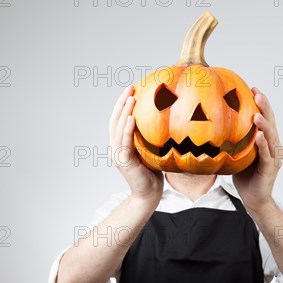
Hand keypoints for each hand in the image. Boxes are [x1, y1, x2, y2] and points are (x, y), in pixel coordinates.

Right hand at [109, 85, 162, 206]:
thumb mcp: (152, 150)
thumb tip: (167, 119)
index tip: (131, 90)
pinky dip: (126, 129)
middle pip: (115, 120)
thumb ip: (151, 137)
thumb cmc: (153, 173)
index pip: (118, 120)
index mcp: (121, 144)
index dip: (122, 104)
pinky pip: (124, 143)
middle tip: (130, 88)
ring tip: (130, 98)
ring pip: (118, 129)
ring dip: (123, 112)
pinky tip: (131, 118)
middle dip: (121, 103)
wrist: (149, 195)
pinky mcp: (124, 162)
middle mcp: (116, 148)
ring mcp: (118, 155)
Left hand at [232, 87, 282, 213]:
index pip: (264, 118)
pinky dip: (263, 144)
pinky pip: (267, 154)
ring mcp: (273, 157)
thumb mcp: (235, 155)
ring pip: (270, 137)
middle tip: (257, 93)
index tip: (252, 88)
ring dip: (264, 124)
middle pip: (270, 122)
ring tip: (257, 113)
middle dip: (265, 106)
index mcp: (265, 141)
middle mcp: (272, 146)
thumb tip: (209, 127)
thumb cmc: (244, 177)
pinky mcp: (270, 169)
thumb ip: (231, 141)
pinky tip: (258, 135)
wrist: (254, 200)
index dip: (261, 103)